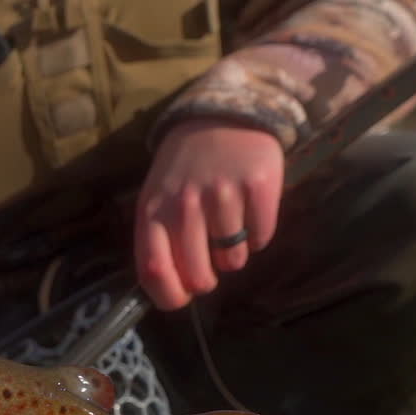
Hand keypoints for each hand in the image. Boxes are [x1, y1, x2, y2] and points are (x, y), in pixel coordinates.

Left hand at [135, 119, 284, 309]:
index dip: (169, 296)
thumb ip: (158, 240)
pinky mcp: (259, 184)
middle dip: (206, 280)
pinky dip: (258, 235)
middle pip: (198, 274)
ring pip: (233, 259)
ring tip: (228, 229)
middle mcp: (185, 204)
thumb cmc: (184, 168)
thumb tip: (170, 290)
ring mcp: (223, 193)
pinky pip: (262, 237)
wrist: (221, 115)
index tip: (182, 298)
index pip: (153, 269)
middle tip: (210, 265)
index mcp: (153, 210)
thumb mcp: (157, 198)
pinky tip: (249, 214)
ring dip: (233, 254)